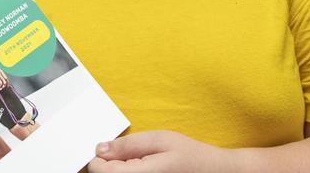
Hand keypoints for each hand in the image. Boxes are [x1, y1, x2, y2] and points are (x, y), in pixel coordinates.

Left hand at [88, 131, 225, 172]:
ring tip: (140, 165)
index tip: (110, 150)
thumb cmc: (189, 156)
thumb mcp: (159, 139)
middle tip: (130, 157)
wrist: (211, 172)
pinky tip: (143, 172)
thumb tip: (101, 149)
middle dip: (109, 165)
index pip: (97, 170)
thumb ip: (128, 144)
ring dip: (119, 171)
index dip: (100, 157)